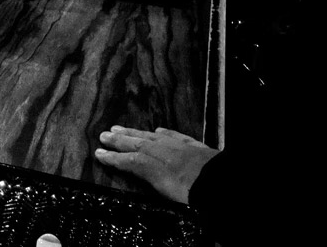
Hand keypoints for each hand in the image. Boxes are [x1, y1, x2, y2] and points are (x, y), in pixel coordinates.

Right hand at [95, 126, 218, 203]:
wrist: (229, 186)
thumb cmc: (202, 199)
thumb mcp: (176, 200)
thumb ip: (157, 183)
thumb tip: (139, 181)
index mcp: (162, 172)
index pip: (133, 162)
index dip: (115, 159)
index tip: (98, 153)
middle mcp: (170, 157)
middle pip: (141, 146)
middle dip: (121, 141)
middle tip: (104, 135)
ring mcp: (185, 151)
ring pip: (155, 139)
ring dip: (137, 133)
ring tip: (120, 128)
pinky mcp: (200, 150)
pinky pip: (179, 138)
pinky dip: (166, 134)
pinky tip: (158, 131)